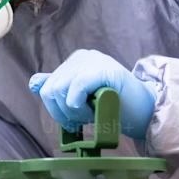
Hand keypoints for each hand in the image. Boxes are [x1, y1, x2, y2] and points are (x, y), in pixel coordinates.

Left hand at [29, 49, 156, 139]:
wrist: (144, 111)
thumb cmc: (114, 107)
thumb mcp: (81, 98)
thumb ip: (61, 89)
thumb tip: (34, 82)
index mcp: (75, 62)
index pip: (46, 86)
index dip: (55, 109)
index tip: (71, 121)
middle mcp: (82, 57)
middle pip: (51, 90)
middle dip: (63, 113)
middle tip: (83, 121)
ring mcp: (94, 61)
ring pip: (61, 90)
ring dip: (74, 112)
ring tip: (91, 115)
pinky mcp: (105, 69)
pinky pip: (77, 87)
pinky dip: (81, 105)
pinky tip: (94, 111)